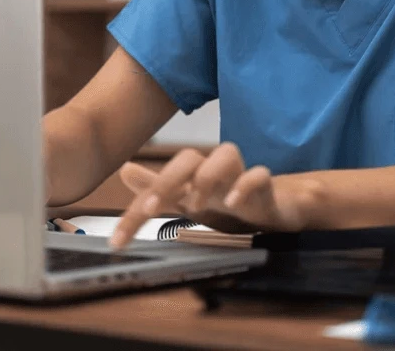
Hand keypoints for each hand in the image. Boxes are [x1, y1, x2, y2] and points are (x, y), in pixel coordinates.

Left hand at [108, 143, 309, 249]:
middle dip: (166, 181)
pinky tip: (233, 202)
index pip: (160, 181)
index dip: (136, 208)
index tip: (119, 240)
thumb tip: (124, 170)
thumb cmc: (228, 201)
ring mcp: (240, 177)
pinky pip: (260, 175)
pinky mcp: (267, 187)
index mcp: (193, 177)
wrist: (276, 206)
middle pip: (190, 158)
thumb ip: (157, 188)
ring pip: (227, 154)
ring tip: (195, 204)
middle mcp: (214, 172)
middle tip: (149, 210)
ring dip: (207, 176)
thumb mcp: (189, 200)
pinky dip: (246, 184)